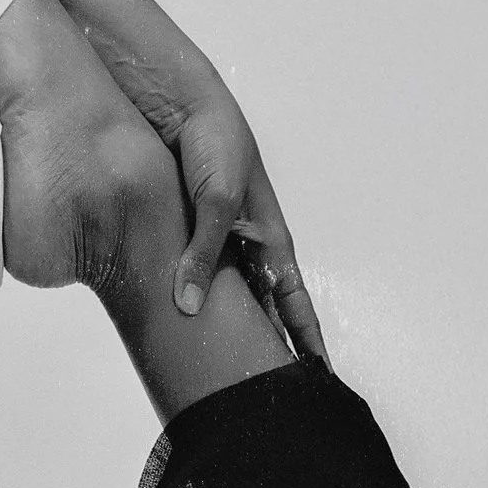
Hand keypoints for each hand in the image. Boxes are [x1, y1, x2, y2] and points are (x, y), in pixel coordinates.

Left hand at [170, 94, 328, 365]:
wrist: (174, 100)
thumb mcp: (218, 200)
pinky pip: (184, 275)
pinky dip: (183, 300)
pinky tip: (171, 325)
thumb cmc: (215, 139)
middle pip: (259, 307)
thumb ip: (204, 253)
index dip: (304, 337)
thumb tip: (189, 306)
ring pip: (222, 296)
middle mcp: (243, 243)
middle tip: (262, 387)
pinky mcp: (177, 231)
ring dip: (221, 327)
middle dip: (263, 343)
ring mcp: (211, 239)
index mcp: (269, 237)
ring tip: (217, 369)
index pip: (293, 301)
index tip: (315, 375)